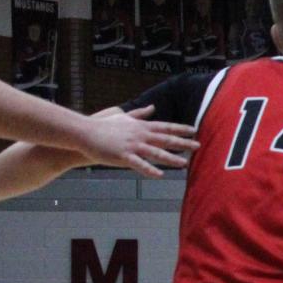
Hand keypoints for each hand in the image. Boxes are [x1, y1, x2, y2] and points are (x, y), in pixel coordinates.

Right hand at [78, 106, 197, 178]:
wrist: (84, 133)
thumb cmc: (103, 126)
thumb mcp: (123, 116)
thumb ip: (140, 114)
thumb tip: (152, 107)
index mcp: (141, 126)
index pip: (165, 126)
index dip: (180, 128)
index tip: (194, 130)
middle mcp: (139, 135)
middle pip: (165, 139)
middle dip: (183, 143)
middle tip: (198, 146)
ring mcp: (132, 145)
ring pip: (155, 153)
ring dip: (171, 158)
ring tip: (185, 163)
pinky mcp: (123, 156)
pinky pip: (139, 164)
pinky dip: (150, 170)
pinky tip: (161, 175)